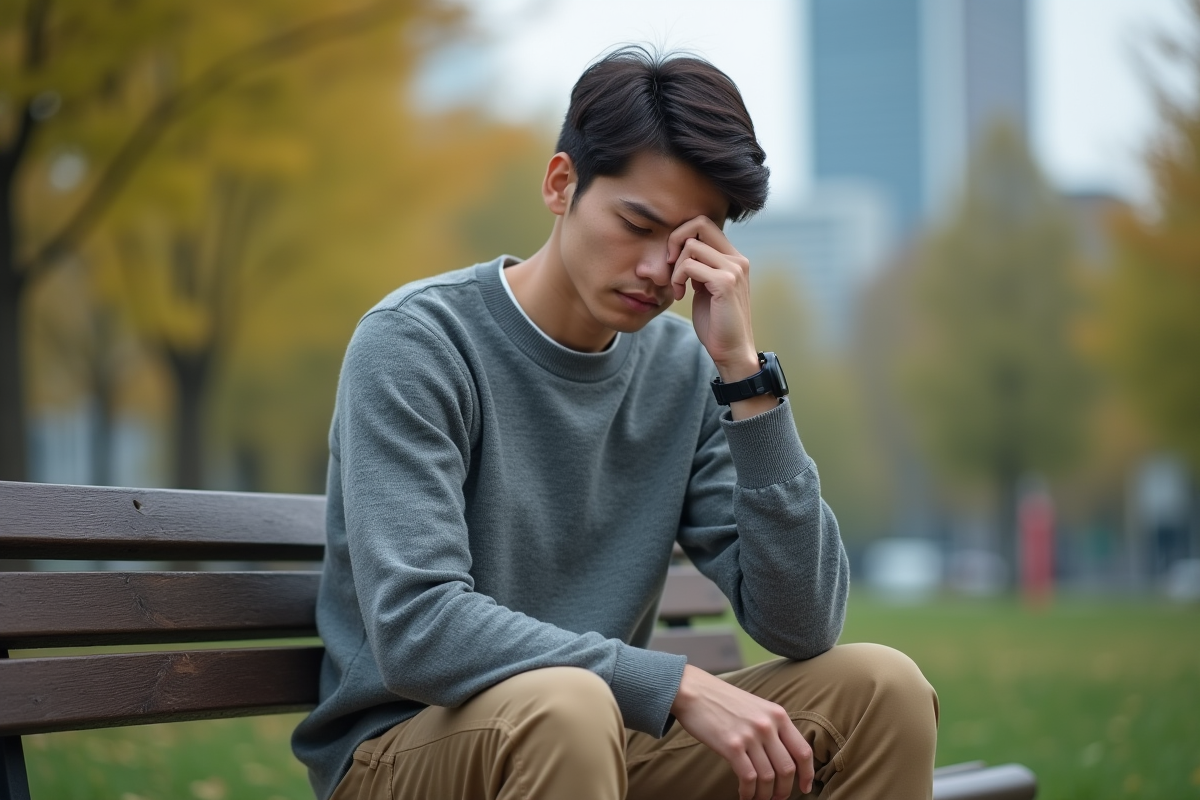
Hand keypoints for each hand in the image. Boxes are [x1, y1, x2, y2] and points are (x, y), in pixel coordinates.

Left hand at [667, 216, 758, 379]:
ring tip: (676, 287)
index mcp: (733, 258)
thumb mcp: (706, 289)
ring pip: (691, 246)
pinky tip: (680, 296)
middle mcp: (737, 259)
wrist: (731, 351)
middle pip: (699, 223)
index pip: (704, 224)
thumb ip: (700, 267)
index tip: (673, 259)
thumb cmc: (715, 323)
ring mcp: (733, 269)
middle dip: (675, 239)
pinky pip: (690, 265)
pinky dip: (677, 279)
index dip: (682, 235)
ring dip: (675, 267)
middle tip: (669, 264)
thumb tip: (683, 250)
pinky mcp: (725, 283)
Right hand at [670, 664, 813, 799]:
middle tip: (776, 798)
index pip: (803, 751)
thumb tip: (782, 756)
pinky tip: (744, 795)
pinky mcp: (731, 746)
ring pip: (768, 777)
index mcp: (778, 715)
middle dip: (784, 790)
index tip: (805, 788)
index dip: (807, 774)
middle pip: (787, 769)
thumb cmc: (722, 700)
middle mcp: (767, 725)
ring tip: (757, 798)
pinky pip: (748, 778)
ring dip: (764, 795)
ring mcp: (750, 735)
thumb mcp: (755, 707)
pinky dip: (748, 792)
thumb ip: (771, 726)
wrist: (692, 690)